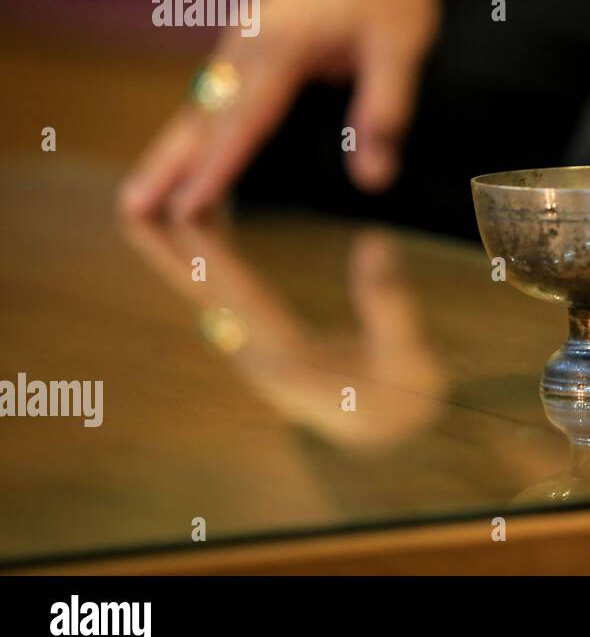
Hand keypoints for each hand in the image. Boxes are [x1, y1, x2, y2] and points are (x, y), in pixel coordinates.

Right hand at [118, 0, 440, 219]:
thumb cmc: (388, 0)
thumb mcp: (402, 47)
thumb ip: (385, 108)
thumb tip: (373, 178)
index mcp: (283, 41)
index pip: (247, 116)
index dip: (219, 166)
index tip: (189, 206)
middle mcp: (247, 43)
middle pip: (207, 116)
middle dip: (173, 167)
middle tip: (135, 213)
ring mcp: (237, 46)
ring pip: (199, 109)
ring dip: (168, 155)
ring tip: (134, 202)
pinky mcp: (239, 53)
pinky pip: (209, 101)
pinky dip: (188, 135)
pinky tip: (168, 168)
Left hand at [120, 217, 445, 449]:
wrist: (392, 442)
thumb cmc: (404, 401)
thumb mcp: (409, 356)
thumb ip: (389, 303)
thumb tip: (374, 241)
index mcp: (290, 360)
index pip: (242, 298)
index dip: (214, 254)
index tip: (186, 210)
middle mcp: (260, 354)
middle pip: (203, 292)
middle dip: (169, 246)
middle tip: (133, 197)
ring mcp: (256, 348)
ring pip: (206, 291)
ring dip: (179, 247)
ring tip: (161, 194)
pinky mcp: (262, 341)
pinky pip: (224, 290)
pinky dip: (210, 253)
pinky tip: (211, 221)